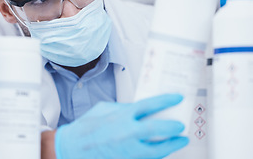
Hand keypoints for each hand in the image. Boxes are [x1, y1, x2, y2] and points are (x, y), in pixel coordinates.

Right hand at [55, 94, 188, 158]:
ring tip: (179, 141)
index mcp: (121, 116)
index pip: (149, 105)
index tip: (177, 99)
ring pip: (157, 150)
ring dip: (171, 145)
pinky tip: (162, 151)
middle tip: (181, 126)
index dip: (166, 100)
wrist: (72, 148)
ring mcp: (127, 150)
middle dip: (173, 127)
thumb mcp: (104, 108)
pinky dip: (157, 155)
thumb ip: (123, 108)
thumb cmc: (86, 127)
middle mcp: (126, 133)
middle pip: (158, 129)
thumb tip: (137, 108)